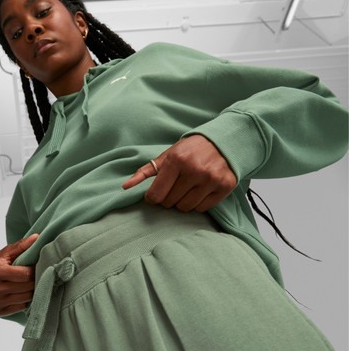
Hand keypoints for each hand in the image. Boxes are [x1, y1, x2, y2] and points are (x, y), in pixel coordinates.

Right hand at [0, 234, 38, 316]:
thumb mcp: (5, 253)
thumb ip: (21, 245)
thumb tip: (37, 237)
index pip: (25, 275)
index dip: (35, 270)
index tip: (37, 266)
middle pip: (27, 287)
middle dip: (35, 280)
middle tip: (37, 275)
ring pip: (26, 298)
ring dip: (32, 290)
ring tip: (31, 283)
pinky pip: (21, 307)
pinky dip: (25, 300)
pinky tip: (23, 292)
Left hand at [122, 135, 236, 211]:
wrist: (224, 142)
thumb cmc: (191, 150)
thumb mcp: (168, 155)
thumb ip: (145, 171)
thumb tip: (125, 187)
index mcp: (177, 160)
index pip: (156, 194)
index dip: (152, 198)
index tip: (155, 194)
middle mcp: (194, 170)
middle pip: (170, 203)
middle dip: (168, 198)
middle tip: (175, 187)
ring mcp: (211, 179)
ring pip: (185, 208)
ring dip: (182, 202)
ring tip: (188, 188)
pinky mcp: (224, 186)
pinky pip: (202, 208)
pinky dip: (198, 203)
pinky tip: (200, 190)